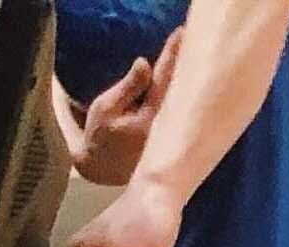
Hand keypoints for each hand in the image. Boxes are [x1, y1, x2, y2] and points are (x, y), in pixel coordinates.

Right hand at [51, 28, 178, 186]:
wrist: (102, 170)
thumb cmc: (100, 137)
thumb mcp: (106, 108)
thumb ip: (129, 86)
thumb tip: (145, 63)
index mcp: (151, 117)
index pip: (165, 79)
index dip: (172, 54)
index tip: (180, 34)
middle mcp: (167, 126)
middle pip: (180, 88)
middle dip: (184, 63)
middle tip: (187, 39)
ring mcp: (172, 134)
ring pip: (181, 99)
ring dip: (185, 78)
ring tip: (187, 55)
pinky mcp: (171, 139)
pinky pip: (179, 110)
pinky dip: (181, 94)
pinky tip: (183, 81)